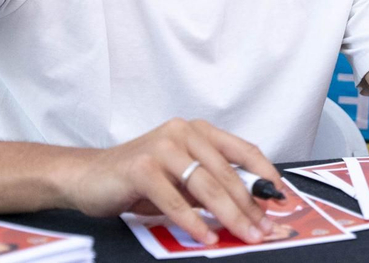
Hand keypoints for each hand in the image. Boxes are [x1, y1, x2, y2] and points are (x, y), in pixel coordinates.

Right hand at [62, 117, 283, 244]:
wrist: (88, 176)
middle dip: (249, 206)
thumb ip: (211, 184)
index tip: (281, 199)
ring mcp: (162, 147)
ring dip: (229, 216)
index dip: (265, 175)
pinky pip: (176, 201)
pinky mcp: (142, 168)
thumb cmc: (138, 178)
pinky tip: (206, 237)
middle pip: (227, 174)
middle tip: (264, 229)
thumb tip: (251, 206)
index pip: (242, 150)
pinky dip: (194, 222)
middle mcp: (183, 132)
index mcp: (197, 131)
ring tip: (244, 235)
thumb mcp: (181, 177)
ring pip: (206, 186)